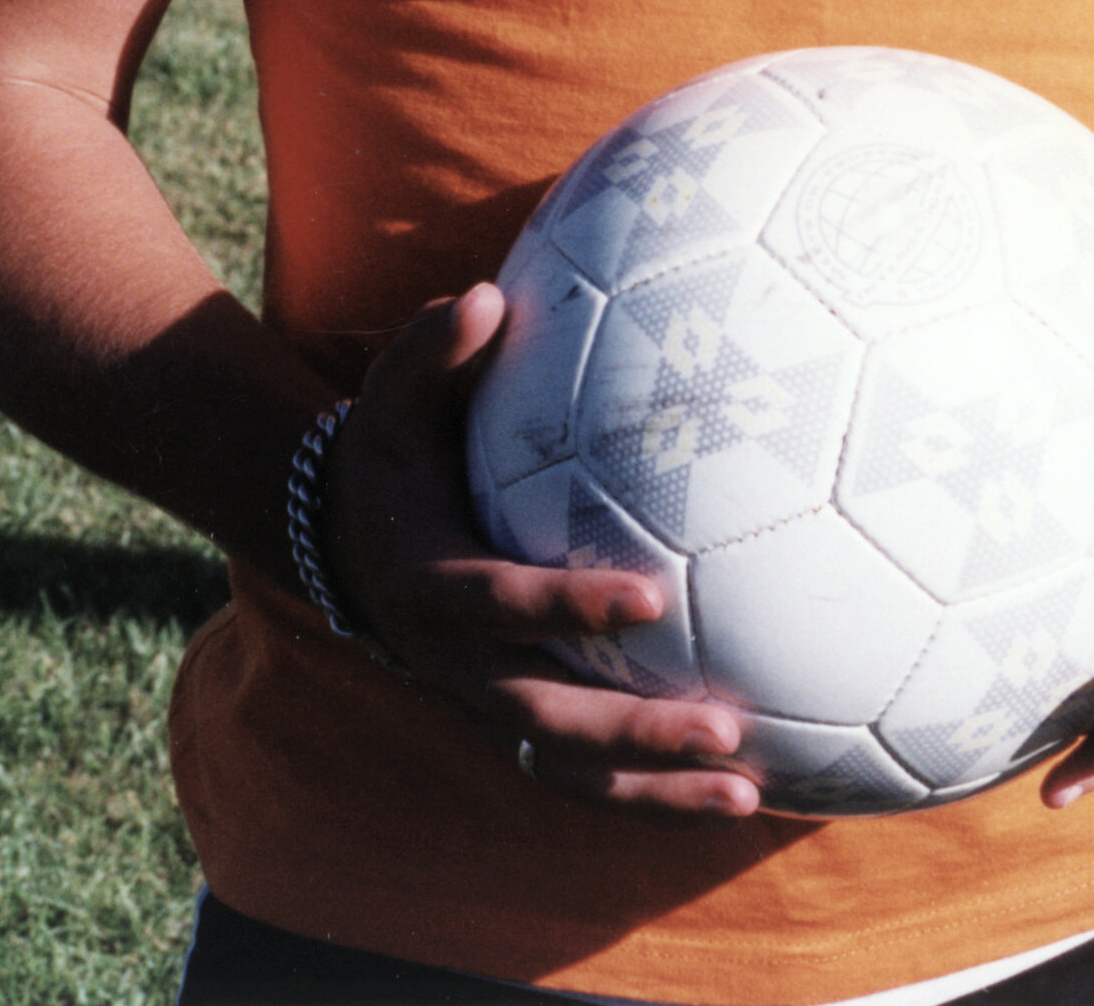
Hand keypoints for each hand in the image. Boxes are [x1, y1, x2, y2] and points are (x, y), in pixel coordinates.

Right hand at [321, 284, 759, 815]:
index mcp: (430, 585)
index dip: (571, 611)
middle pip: (547, 722)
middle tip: (724, 732)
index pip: (503, 607)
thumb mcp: (393, 394)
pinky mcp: (517, 723)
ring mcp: (487, 704)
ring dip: (654, 791)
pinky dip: (649, 794)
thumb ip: (432, 346)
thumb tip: (484, 297)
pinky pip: (583, 775)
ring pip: (569, 771)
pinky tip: (736, 793)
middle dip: (633, 733)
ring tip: (747, 797)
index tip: (652, 602)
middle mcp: (457, 664)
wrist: (347, 541)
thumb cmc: (392, 448)